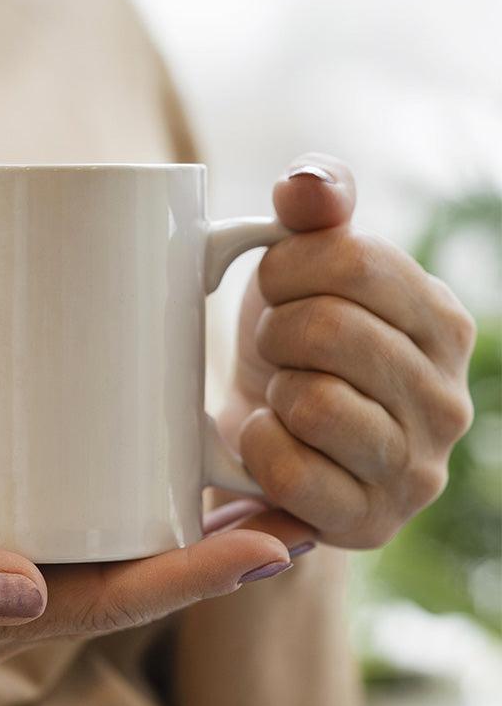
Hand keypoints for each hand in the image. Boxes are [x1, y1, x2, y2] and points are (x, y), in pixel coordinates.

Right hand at [0, 505, 289, 699]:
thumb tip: (18, 586)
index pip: (115, 603)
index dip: (198, 577)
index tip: (274, 543)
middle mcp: (6, 604)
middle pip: (135, 580)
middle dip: (219, 551)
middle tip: (294, 502)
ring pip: (111, 554)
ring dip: (183, 527)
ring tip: (248, 483)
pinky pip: (66, 524)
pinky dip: (119, 501)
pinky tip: (140, 467)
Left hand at [217, 153, 474, 548]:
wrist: (270, 436)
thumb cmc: (290, 345)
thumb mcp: (303, 265)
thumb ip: (316, 206)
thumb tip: (305, 185)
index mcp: (442, 321)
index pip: (354, 262)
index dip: (285, 269)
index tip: (274, 287)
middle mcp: (446, 398)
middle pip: (328, 330)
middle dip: (275, 332)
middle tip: (275, 347)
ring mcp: (414, 468)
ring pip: (313, 403)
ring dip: (273, 392)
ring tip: (282, 394)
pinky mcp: (369, 520)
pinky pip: (292, 473)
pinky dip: (260, 447)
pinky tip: (271, 437)